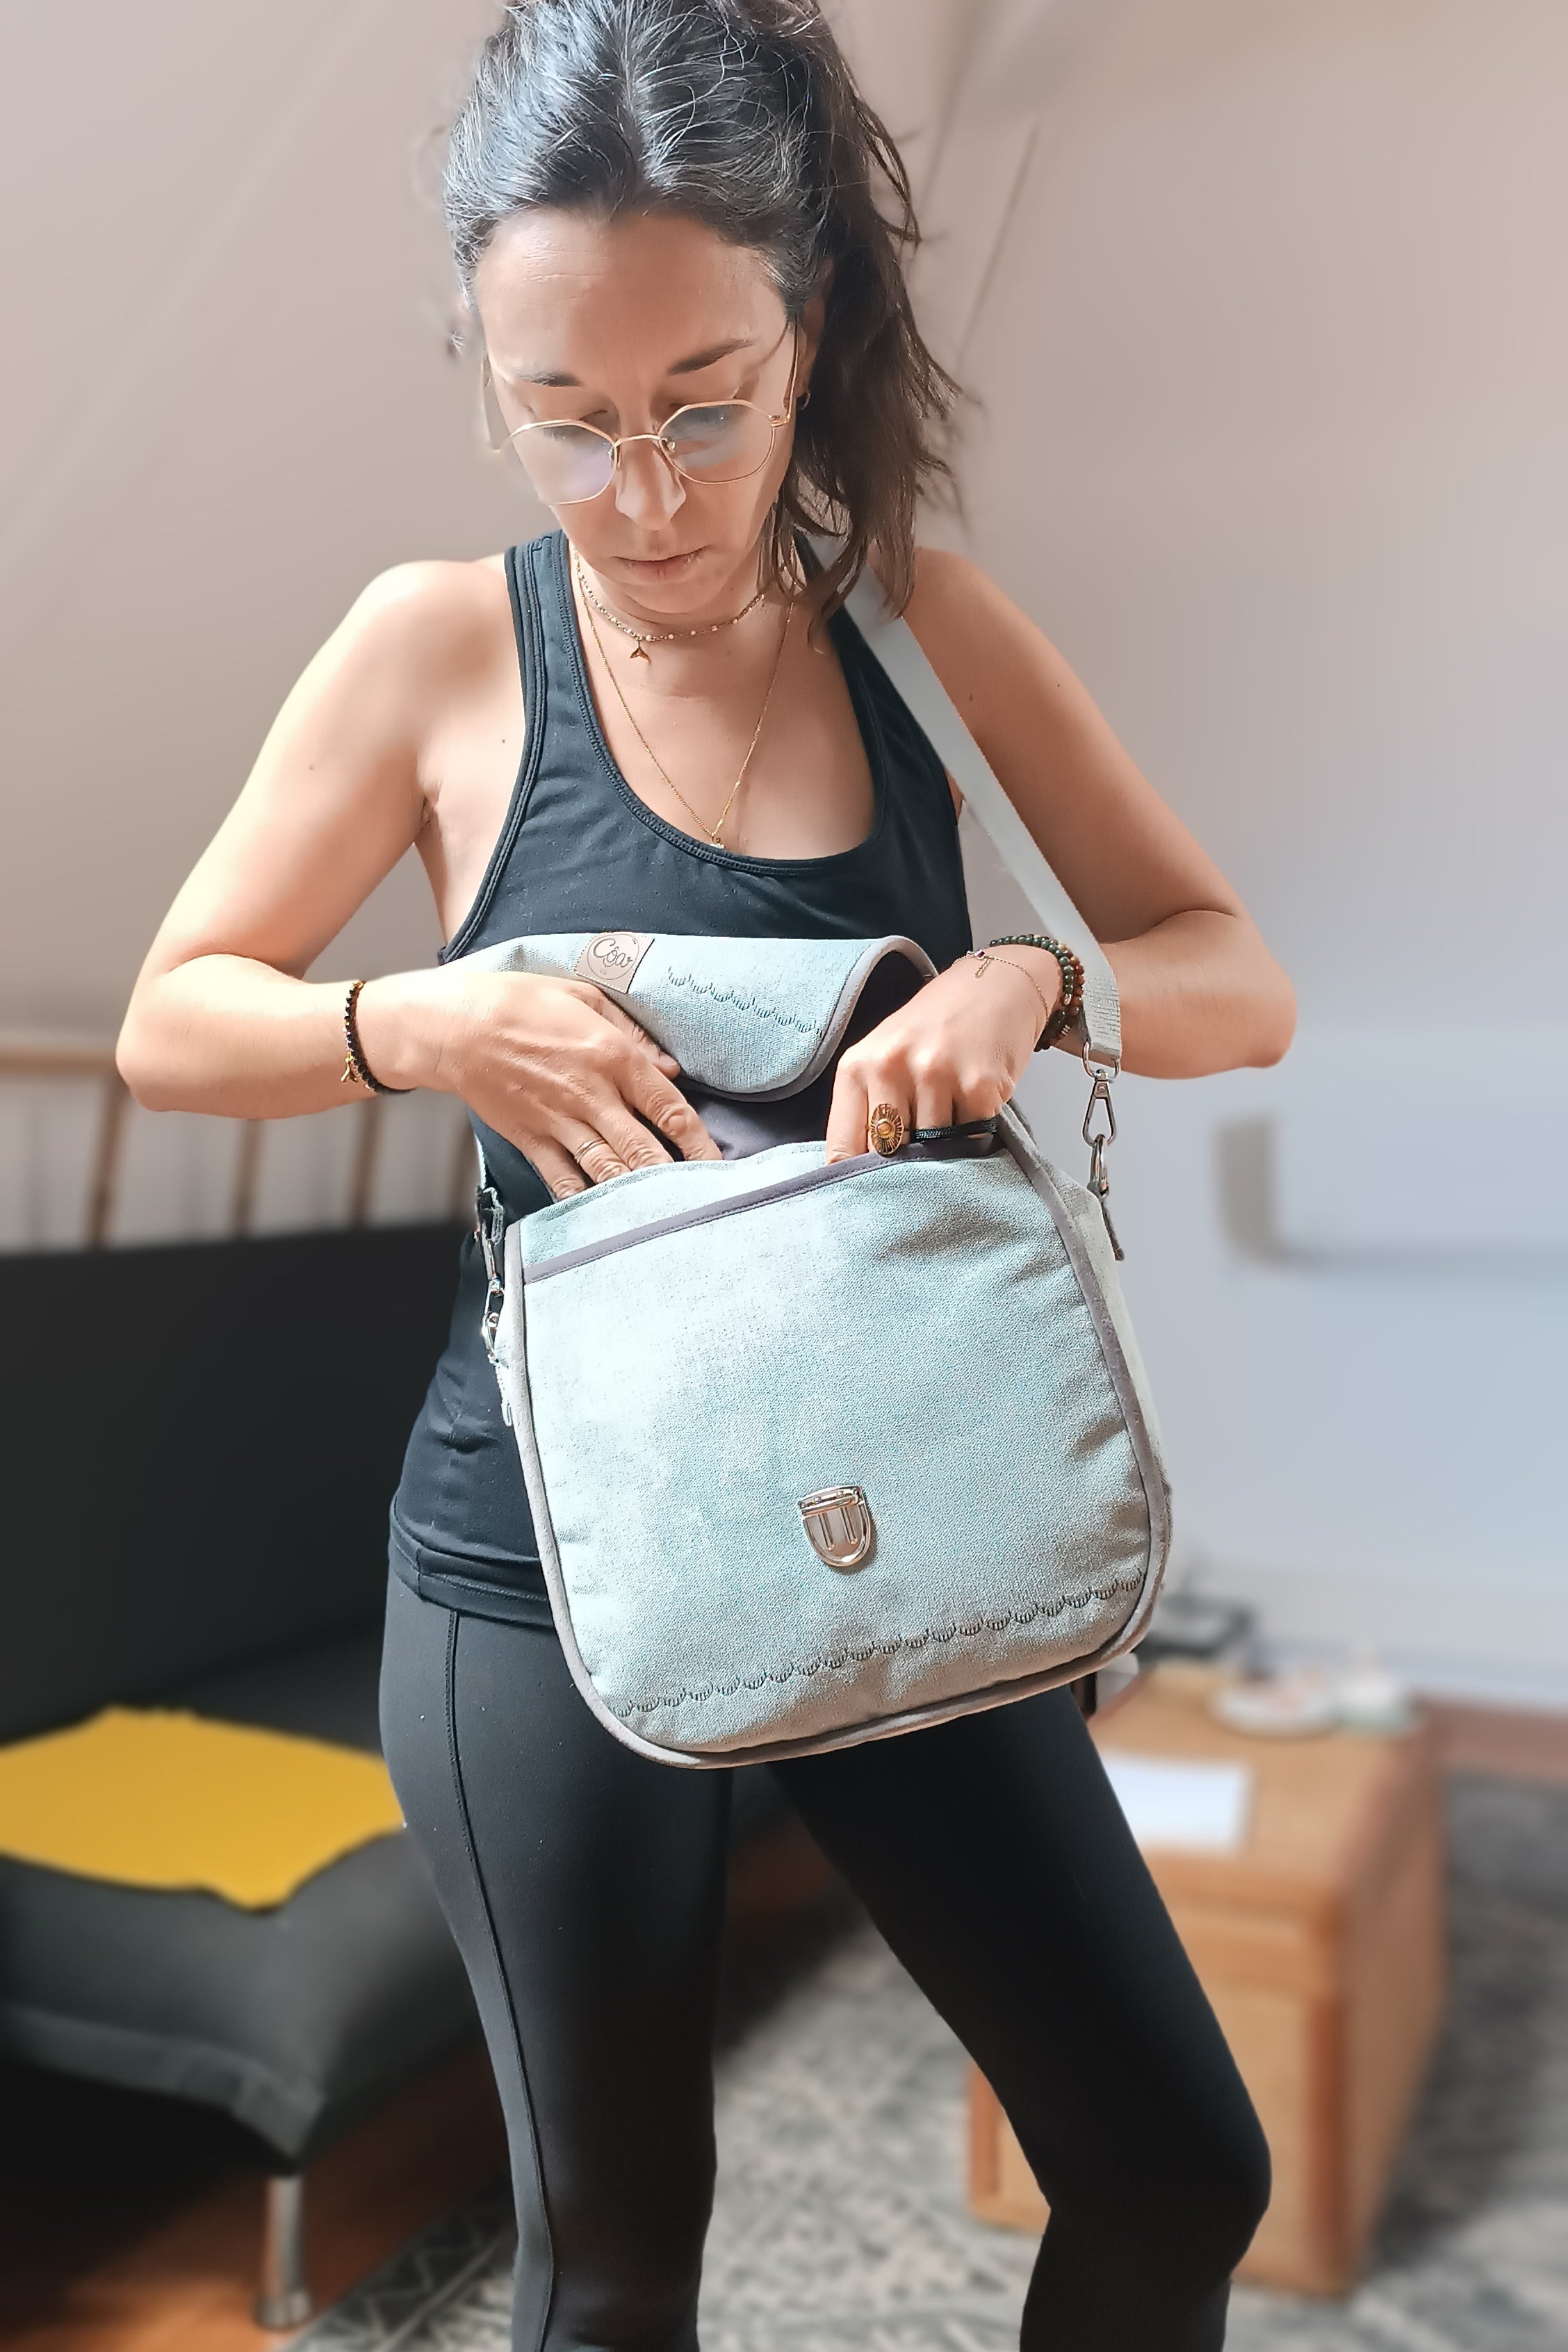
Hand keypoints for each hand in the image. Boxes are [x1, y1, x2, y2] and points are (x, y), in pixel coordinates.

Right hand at [357, 966, 721, 1197]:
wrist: (451, 1026)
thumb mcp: (583, 995)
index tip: (719, 1162)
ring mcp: (559, 1123)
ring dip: (640, 1195)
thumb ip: (632, 1033)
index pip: (668, 1107)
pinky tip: (608, 1217)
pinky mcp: (531, 1141)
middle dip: (679, 1178)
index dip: (699, 1140)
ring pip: (610, 1171)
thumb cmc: (518, 1001)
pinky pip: (565, 1181)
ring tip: (668, 1214)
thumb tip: (671, 1068)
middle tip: (705, 1199)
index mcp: (612, 1055)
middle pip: (645, 1149)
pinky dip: (589, 1202)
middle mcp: (591, 1095)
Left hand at [823, 948, 1059, 1162]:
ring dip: (943, 1152)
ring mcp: (937, 1075)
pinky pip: (971, 1138)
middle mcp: (892, 1067)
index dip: (856, 1181)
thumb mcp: (884, 1055)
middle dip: (903, 1169)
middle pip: (889, 1155)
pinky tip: (974, 1111)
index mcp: (859, 1065)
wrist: (995, 986)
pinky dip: (974, 1137)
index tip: (868, 1195)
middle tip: (917, 1168)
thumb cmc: (934, 1027)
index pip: (844, 1147)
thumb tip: (859, 1172)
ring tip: (950, 1124)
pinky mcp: (980, 1086)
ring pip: (933, 1151)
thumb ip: (868, 1106)